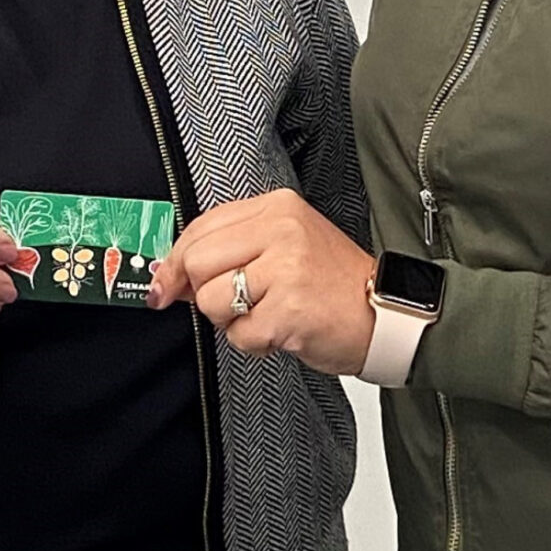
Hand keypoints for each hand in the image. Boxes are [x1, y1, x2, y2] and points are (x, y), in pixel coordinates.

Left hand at [147, 191, 377, 375]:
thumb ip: (231, 249)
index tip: (165, 284)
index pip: (201, 228)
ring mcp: (287, 268)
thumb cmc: (332, 284)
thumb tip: (168, 275)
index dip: (175, 261)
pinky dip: (254, 342)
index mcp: (277, 207)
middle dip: (205, 293)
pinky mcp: (290, 308)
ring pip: (212, 300)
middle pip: (197, 262)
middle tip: (237, 304)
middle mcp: (282, 229)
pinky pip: (239, 334)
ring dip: (232, 321)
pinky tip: (282, 330)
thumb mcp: (285, 245)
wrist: (384, 314)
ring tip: (268, 314)